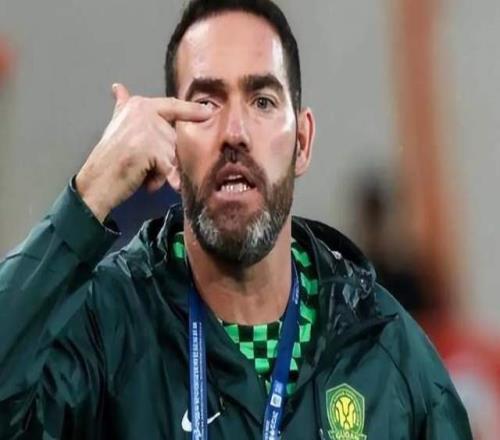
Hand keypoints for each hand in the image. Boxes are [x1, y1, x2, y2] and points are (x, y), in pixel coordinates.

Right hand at [75, 83, 211, 221]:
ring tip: (143, 174)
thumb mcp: (117, 126)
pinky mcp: (151, 149)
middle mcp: (144, 112)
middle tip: (145, 167)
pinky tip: (153, 183)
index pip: (173, 105)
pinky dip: (165, 179)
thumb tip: (118, 87)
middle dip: (166, 157)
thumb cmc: (109, 158)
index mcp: (139, 104)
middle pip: (175, 136)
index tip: (209, 112)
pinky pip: (170, 167)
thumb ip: (124, 107)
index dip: (192, 110)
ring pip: (174, 153)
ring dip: (162, 170)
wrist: (97, 182)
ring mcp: (148, 130)